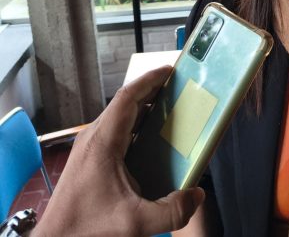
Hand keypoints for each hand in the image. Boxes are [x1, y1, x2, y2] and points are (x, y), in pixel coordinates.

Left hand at [34, 67, 204, 236]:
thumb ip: (172, 211)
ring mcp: (90, 148)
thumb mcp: (135, 223)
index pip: (127, 98)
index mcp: (103, 143)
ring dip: (144, 108)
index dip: (149, 80)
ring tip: (169, 108)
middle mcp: (94, 139)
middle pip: (125, 103)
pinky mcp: (90, 159)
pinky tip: (152, 139)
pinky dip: (136, 126)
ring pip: (120, 117)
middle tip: (178, 88)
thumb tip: (197, 195)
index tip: (170, 71)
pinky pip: (116, 131)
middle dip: (152, 91)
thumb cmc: (87, 229)